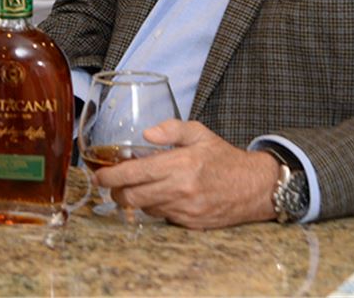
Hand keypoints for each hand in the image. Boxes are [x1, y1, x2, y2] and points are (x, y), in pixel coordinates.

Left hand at [93, 119, 279, 228]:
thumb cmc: (225, 158)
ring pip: (144, 209)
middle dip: (116, 191)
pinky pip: (161, 217)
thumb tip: (146, 134)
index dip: (111, 176)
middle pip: (132, 197)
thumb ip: (171, 129)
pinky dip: (154, 207)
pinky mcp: (190, 224)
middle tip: (111, 183)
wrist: (255, 187)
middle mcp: (180, 190)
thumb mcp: (200, 133)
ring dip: (134, 200)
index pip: (134, 173)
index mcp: (180, 164)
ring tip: (135, 187)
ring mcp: (185, 210)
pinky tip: (159, 196)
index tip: (99, 174)